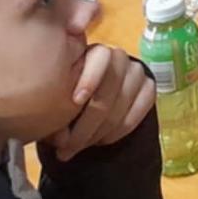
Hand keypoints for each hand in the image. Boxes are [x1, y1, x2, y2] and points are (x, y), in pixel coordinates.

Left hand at [48, 46, 154, 160]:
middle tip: (69, 144)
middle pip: (113, 82)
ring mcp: (134, 71)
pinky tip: (105, 139)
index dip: (91, 77)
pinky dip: (126, 124)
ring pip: (128, 93)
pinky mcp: (147, 86)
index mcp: (88, 54)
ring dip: (106, 125)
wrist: (75, 116)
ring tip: (85, 144)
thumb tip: (62, 136)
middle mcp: (115, 57)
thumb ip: (55, 115)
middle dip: (90, 119)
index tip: (76, 101)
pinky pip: (146, 100)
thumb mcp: (50, 109)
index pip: (101, 56)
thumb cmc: (58, 108)